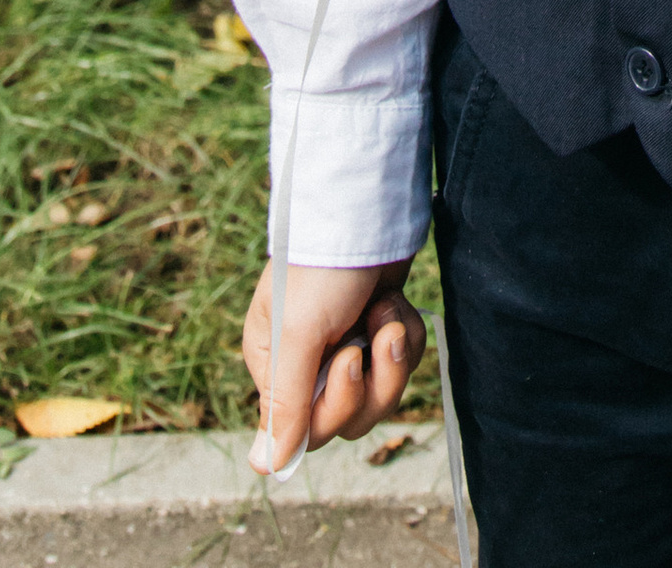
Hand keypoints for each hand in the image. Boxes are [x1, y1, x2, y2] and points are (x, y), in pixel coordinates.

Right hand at [239, 255, 424, 474]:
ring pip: (379, 394)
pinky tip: (395, 303)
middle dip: (372, 381)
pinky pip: (399, 362)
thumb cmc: (323, 265)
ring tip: (387, 313)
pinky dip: (406, 335)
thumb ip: (285, 404)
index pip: (304, 429)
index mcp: (273, 362)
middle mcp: (306, 360)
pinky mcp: (379, 326)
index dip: (336, 408)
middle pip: (347, 418)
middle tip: (372, 335)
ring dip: (392, 357)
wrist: (367, 205)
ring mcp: (346, 342)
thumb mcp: (298, 334)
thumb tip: (265, 467)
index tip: (349, 360)